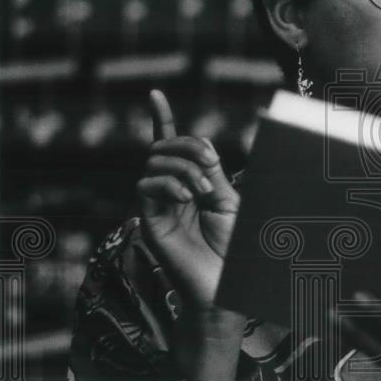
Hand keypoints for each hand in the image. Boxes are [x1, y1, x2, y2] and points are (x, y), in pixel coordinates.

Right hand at [137, 89, 239, 308]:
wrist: (226, 286)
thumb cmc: (235, 249)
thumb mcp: (229, 202)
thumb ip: (213, 173)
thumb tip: (204, 144)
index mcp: (192, 184)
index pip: (171, 147)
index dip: (162, 119)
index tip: (155, 94)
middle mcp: (171, 192)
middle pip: (162, 149)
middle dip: (185, 145)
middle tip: (209, 162)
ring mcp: (158, 207)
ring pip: (154, 164)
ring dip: (182, 167)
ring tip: (203, 189)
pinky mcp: (149, 223)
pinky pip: (145, 188)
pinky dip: (168, 184)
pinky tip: (187, 197)